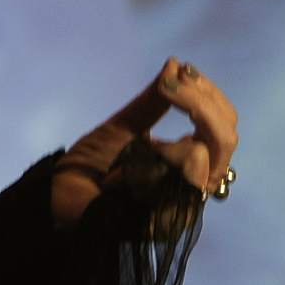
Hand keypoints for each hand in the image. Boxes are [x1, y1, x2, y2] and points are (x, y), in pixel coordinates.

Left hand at [51, 57, 239, 231]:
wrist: (58, 195)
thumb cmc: (90, 165)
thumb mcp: (123, 125)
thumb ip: (153, 101)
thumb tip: (175, 63)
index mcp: (192, 162)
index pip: (224, 126)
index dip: (210, 96)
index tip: (184, 69)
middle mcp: (197, 184)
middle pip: (226, 139)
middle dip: (200, 105)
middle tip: (169, 85)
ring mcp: (185, 205)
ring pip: (204, 154)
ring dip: (167, 141)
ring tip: (140, 147)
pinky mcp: (170, 221)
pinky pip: (181, 177)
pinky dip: (152, 163)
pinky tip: (129, 171)